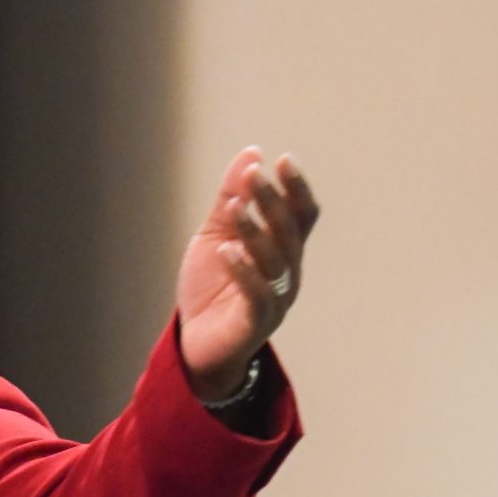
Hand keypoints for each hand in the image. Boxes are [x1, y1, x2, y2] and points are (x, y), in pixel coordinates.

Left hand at [175, 147, 320, 399]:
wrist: (196, 344)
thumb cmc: (212, 288)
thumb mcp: (215, 235)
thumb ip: (231, 198)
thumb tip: (250, 153)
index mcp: (283, 250)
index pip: (301, 214)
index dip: (296, 188)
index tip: (282, 160)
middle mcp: (287, 272)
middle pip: (288, 231)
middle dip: (270, 200)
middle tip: (253, 175)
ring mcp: (276, 298)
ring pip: (274, 260)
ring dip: (254, 231)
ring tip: (233, 209)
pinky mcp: (256, 322)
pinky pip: (257, 293)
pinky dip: (243, 270)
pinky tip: (227, 250)